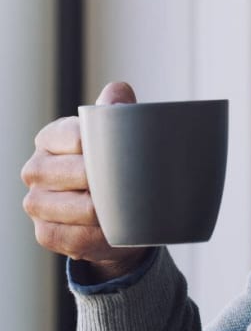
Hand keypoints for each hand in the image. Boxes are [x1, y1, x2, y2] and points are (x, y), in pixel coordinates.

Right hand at [21, 81, 147, 279]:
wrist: (113, 215)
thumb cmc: (114, 168)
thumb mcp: (117, 137)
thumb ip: (117, 111)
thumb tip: (118, 92)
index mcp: (51, 137)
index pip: (78, 137)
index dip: (105, 149)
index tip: (127, 156)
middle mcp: (36, 168)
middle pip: (79, 174)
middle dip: (110, 182)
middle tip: (134, 185)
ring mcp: (36, 203)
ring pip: (78, 208)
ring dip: (108, 213)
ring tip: (127, 209)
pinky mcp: (44, 233)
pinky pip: (75, 237)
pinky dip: (99, 238)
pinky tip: (111, 230)